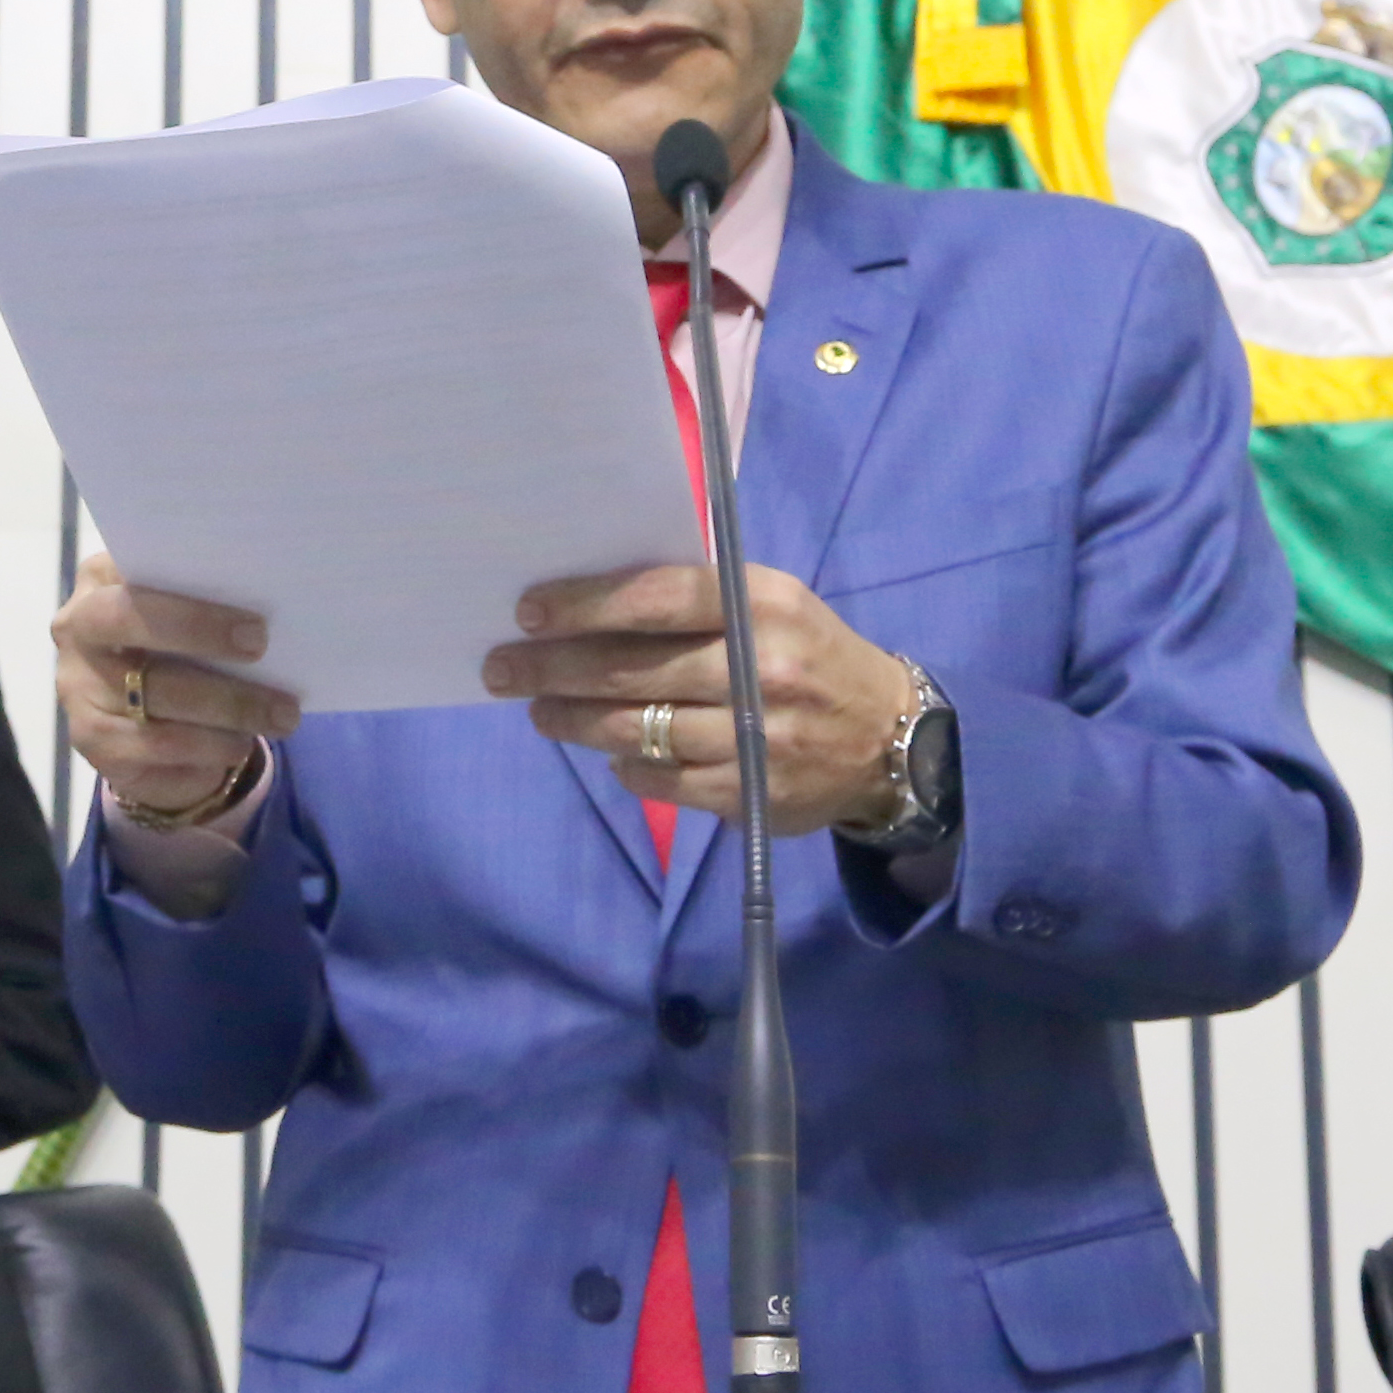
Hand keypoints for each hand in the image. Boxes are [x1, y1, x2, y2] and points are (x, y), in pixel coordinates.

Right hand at [55, 551, 300, 820]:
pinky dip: (208, 748)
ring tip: (281, 714)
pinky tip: (240, 744)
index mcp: (100, 578)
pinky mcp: (92, 741)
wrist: (146, 725)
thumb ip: (209, 597)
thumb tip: (272, 601)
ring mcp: (78, 687)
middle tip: (261, 647)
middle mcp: (77, 627)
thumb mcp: (189, 614)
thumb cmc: (179, 648)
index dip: (191, 601)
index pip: (133, 572)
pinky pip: (158, 747)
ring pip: (156, 696)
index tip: (256, 621)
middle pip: (127, 619)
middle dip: (198, 632)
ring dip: (229, 709)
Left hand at [481, 562, 921, 835]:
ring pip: (636, 729)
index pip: (657, 599)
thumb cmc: (808, 655)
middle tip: (502, 669)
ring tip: (541, 711)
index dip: (586, 605)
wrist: (891, 740)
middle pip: (632, 669)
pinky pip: (662, 780)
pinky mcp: (749, 793)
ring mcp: (756, 737)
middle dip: (553, 668)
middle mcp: (761, 668)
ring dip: (574, 720)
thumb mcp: (771, 606)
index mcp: (764, 605)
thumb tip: (587, 604)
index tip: (528, 612)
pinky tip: (607, 754)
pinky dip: (626, 767)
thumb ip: (694, 600)